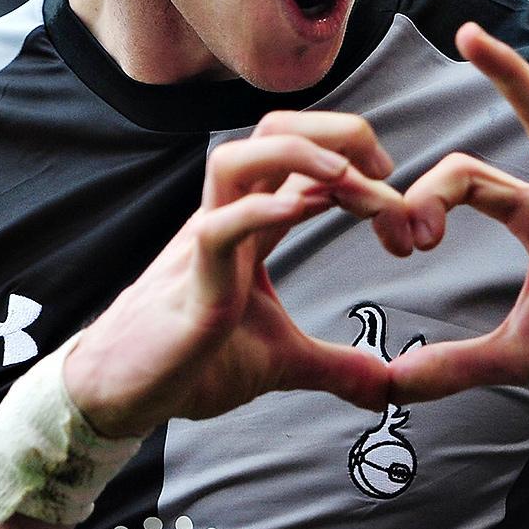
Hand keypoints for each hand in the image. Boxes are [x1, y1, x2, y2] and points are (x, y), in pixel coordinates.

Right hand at [64, 111, 415, 436]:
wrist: (125, 396)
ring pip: (235, 159)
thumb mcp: (283, 361)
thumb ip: (338, 366)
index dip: (360, 166)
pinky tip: (299, 212)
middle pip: (275, 132)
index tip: (403, 214)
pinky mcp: (190, 286)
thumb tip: (386, 387)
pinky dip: (256, 212)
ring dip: (298, 154)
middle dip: (336, 133)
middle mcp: (229, 218)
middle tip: (385, 172)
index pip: (308, 162)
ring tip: (346, 178)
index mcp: (252, 224)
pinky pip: (216, 230)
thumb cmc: (193, 362)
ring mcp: (206, 245)